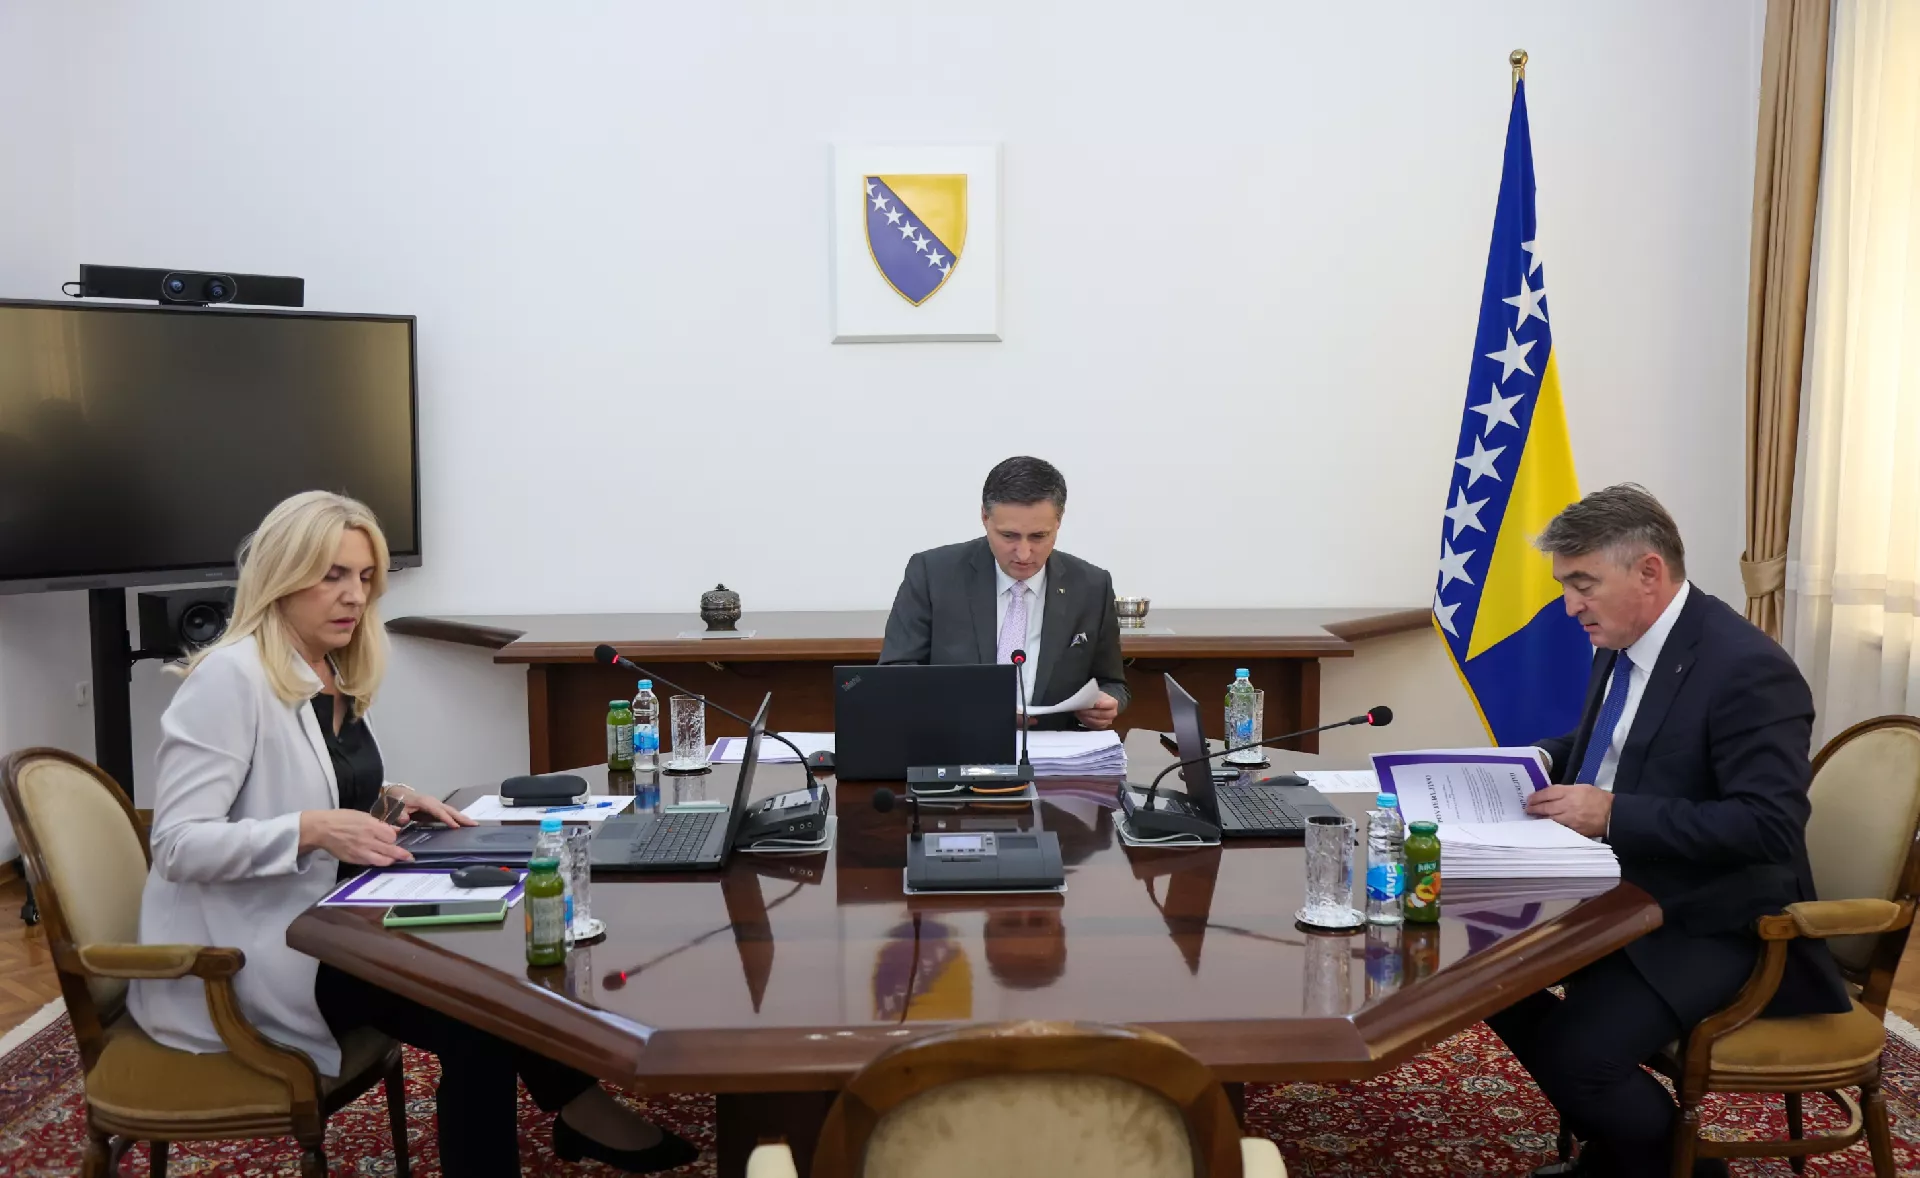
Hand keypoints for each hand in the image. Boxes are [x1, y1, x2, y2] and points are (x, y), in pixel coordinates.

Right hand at [299, 809, 414, 865]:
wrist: (323, 829)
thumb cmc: (343, 819)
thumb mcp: (363, 815)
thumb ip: (381, 824)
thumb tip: (395, 830)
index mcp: (372, 826)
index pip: (392, 836)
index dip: (395, 837)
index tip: (394, 837)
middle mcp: (368, 840)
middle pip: (391, 851)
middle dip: (402, 854)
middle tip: (409, 857)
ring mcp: (361, 852)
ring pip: (383, 861)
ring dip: (391, 860)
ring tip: (395, 859)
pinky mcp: (355, 860)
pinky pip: (371, 864)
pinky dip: (378, 862)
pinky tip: (380, 860)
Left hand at [389, 784, 476, 828]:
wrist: (396, 793)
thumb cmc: (397, 800)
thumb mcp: (395, 806)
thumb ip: (399, 814)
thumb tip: (404, 820)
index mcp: (424, 801)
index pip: (438, 811)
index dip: (447, 819)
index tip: (456, 826)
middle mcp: (432, 802)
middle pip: (449, 810)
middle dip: (462, 817)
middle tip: (474, 824)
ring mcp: (435, 804)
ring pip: (451, 811)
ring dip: (462, 817)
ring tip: (473, 824)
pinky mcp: (434, 809)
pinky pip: (447, 813)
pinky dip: (456, 817)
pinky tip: (462, 823)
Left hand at [1075, 691, 1119, 730]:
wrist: (1098, 704)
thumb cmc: (1097, 698)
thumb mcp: (1097, 694)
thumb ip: (1093, 696)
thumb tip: (1085, 698)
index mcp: (1113, 703)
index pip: (1109, 704)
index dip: (1101, 704)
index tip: (1093, 704)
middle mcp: (1112, 713)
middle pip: (1102, 714)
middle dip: (1090, 712)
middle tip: (1081, 709)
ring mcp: (1108, 721)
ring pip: (1097, 722)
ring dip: (1087, 718)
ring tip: (1080, 713)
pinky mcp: (1102, 727)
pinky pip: (1094, 726)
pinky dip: (1087, 722)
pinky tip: (1082, 717)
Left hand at [1525, 784, 1612, 837]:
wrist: (1613, 815)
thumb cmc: (1599, 799)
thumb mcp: (1583, 788)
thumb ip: (1566, 791)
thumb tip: (1551, 794)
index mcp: (1571, 792)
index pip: (1549, 793)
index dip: (1537, 796)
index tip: (1530, 798)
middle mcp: (1569, 805)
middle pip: (1546, 806)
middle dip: (1534, 807)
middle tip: (1527, 808)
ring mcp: (1571, 819)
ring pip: (1550, 818)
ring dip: (1540, 817)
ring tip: (1533, 816)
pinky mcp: (1573, 830)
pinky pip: (1558, 827)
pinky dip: (1550, 825)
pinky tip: (1545, 824)